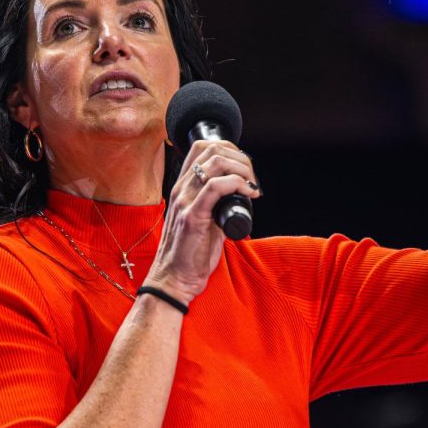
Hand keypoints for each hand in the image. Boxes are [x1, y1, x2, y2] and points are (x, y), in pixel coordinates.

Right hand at [145, 140, 260, 303]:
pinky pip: (216, 187)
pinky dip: (238, 184)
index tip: (245, 168)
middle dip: (240, 158)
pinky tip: (249, 195)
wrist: (174, 279)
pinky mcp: (192, 216)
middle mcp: (181, 189)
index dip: (228, 149)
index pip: (201, 148)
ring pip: (215, 162)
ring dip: (242, 169)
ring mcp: (184, 201)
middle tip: (253, 179)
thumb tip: (239, 194)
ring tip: (252, 186)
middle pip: (210, 149)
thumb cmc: (190, 253)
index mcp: (182, 187)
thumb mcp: (203, 219)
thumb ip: (215, 203)